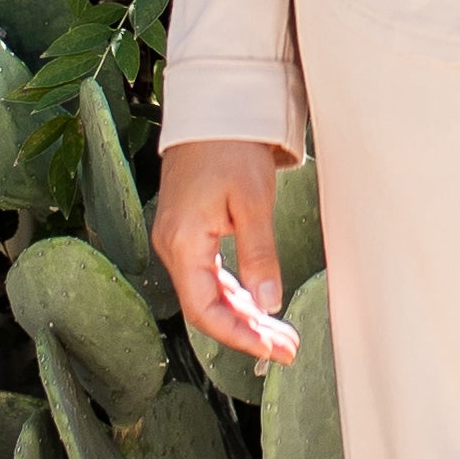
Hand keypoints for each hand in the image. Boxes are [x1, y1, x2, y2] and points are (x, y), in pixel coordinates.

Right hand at [152, 138, 297, 361]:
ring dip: (243, 315)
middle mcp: (173, 246)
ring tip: (279, 332)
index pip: (204, 309)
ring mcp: (178, 240)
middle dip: (246, 331)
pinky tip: (258, 304)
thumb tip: (268, 303)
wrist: (214, 108)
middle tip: (286, 347)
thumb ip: (259, 255)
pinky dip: (234, 293)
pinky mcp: (189, 232)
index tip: (271, 350)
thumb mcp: (252, 202)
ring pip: (208, 293)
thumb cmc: (231, 148)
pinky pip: (208, 275)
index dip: (237, 336)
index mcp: (182, 242)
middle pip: (206, 306)